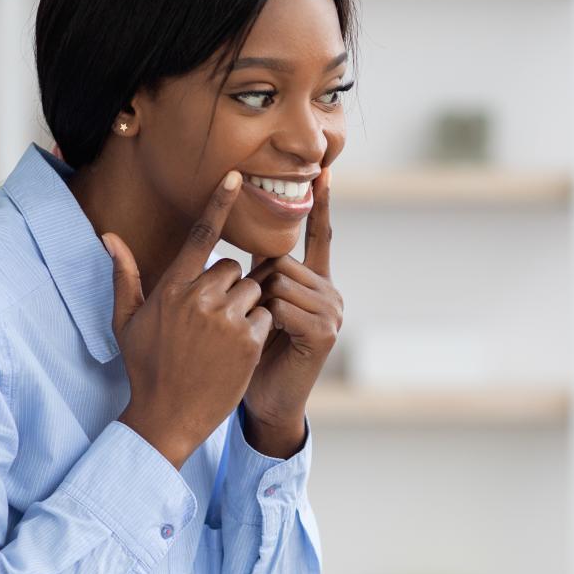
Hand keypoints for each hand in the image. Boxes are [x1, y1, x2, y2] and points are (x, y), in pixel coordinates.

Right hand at [106, 171, 271, 467]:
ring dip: (245, 309)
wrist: (167, 417)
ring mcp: (225, 318)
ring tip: (223, 340)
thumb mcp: (127, 323)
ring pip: (253, 291)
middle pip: (232, 269)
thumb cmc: (145, 368)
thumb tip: (109, 237)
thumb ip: (125, 276)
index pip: (200, 236)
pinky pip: (266, 317)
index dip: (219, 202)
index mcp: (170, 288)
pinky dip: (258, 331)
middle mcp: (198, 297)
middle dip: (229, 289)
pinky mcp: (248, 340)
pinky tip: (236, 353)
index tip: (235, 176)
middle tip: (213, 322)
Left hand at [240, 168, 341, 455]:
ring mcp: (331, 312)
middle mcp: (330, 293)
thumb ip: (258, 273)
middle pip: (283, 260)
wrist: (267, 402)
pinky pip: (283, 306)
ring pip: (280, 281)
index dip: (322, 205)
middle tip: (255, 317)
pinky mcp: (324, 332)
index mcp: (316, 283)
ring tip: (262, 331)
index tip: (325, 172)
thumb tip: (242, 235)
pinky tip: (272, 340)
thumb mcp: (256, 306)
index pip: (320, 236)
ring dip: (259, 304)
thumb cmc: (255, 355)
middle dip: (257, 283)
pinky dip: (267, 320)